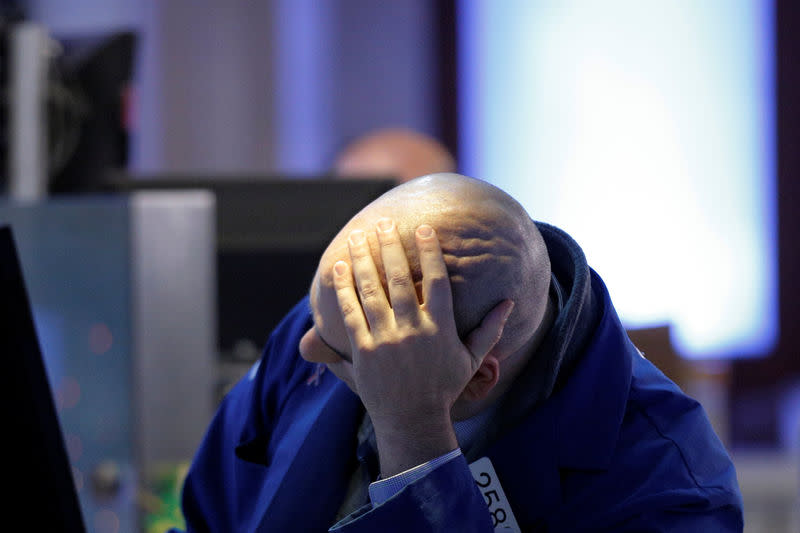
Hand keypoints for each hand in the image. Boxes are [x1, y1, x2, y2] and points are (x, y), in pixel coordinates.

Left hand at [332, 218, 513, 474]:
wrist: (413, 420)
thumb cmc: (444, 388)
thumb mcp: (471, 359)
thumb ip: (489, 329)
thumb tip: (510, 302)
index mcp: (440, 328)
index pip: (436, 281)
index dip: (430, 252)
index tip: (424, 229)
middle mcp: (412, 330)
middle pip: (400, 278)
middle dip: (391, 247)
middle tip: (383, 222)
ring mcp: (386, 339)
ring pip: (372, 290)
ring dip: (364, 259)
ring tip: (359, 236)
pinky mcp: (363, 350)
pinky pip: (351, 313)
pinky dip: (344, 288)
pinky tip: (340, 267)